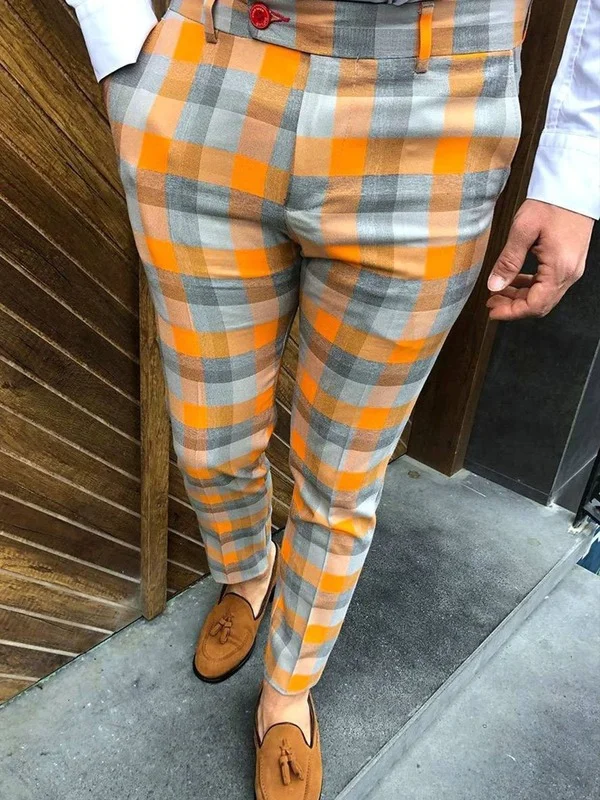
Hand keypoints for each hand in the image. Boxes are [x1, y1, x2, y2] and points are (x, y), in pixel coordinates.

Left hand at [486, 199, 593, 320]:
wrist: (574, 186)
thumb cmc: (552, 203)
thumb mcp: (523, 230)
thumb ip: (508, 261)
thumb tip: (494, 286)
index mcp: (559, 268)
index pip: (535, 305)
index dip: (512, 312)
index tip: (493, 311)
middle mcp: (570, 273)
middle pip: (540, 304)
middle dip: (513, 306)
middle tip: (491, 302)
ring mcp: (572, 268)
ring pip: (544, 295)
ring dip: (520, 296)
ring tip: (498, 291)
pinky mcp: (570, 261)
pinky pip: (549, 283)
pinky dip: (530, 285)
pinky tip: (514, 279)